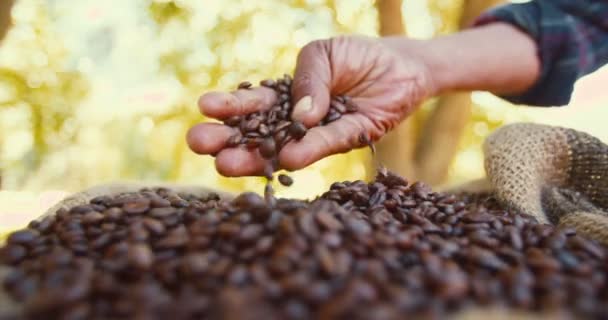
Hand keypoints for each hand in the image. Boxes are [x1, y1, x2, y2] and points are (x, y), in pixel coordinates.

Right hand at [187, 36, 435, 176]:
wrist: (402, 65)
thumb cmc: (356, 55)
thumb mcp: (323, 55)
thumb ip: (309, 82)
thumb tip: (298, 117)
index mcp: (286, 96)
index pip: (253, 103)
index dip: (230, 106)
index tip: (204, 107)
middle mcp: (297, 120)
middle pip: (258, 132)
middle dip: (228, 138)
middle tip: (199, 143)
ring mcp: (320, 134)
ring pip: (284, 147)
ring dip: (256, 157)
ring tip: (225, 164)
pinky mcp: (349, 139)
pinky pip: (326, 145)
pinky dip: (307, 151)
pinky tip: (287, 158)